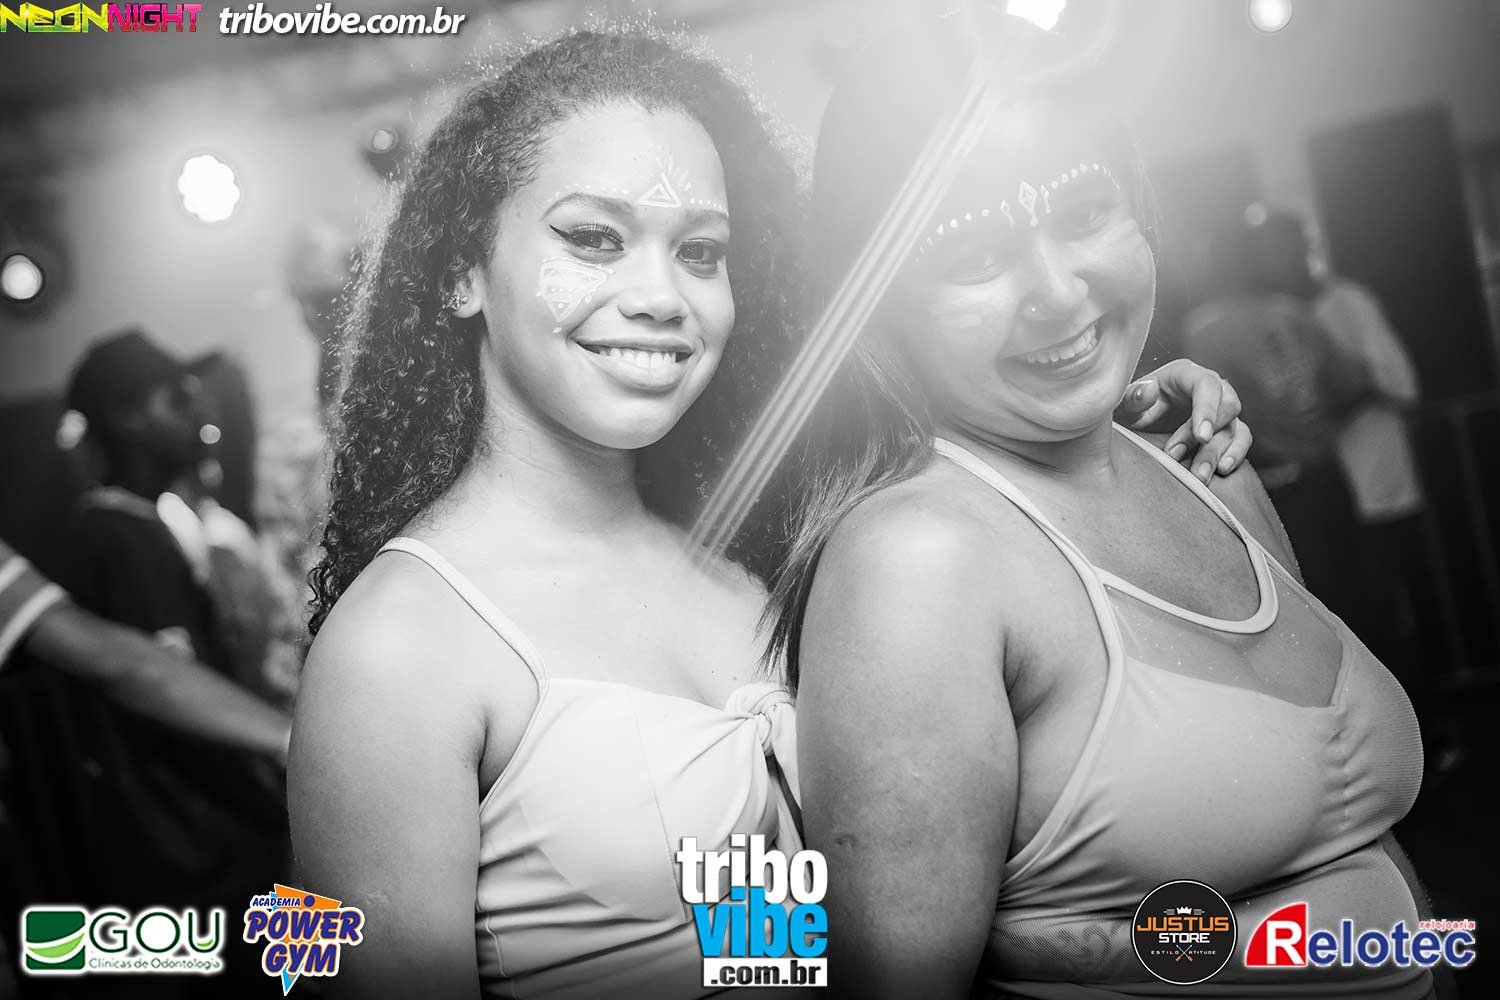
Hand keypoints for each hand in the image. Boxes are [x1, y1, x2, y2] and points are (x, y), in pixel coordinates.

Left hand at [1117, 359, 1252, 483]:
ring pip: (1234, 427)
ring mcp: (1220, 408)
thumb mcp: (1126, 403)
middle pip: (1227, 406)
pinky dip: (1235, 454)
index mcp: (1185, 374)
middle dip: (1207, 438)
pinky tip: (1221, 470)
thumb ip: (1133, 397)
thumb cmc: (1133, 409)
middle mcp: (1209, 388)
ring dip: (1218, 453)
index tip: (1201, 437)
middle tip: (1178, 458)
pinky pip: (1241, 439)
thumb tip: (1149, 390)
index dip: (1208, 409)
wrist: (1137, 425)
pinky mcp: (1225, 428)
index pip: (1207, 384)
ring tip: (1199, 476)